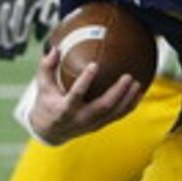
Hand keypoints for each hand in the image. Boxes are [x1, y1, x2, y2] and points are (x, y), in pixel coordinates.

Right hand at [26, 36, 143, 143]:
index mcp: (64, 109)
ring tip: (136, 82)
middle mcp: (80, 118)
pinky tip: (138, 92)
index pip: (75, 95)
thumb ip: (46, 67)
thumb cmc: (47, 103)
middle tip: (127, 76)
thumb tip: (54, 48)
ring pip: (114, 113)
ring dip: (127, 98)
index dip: (85, 81)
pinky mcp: (100, 125)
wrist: (51, 132)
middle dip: (117, 92)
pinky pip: (118, 116)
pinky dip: (130, 105)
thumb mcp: (42, 87)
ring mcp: (92, 124)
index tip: (94, 65)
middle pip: (103, 107)